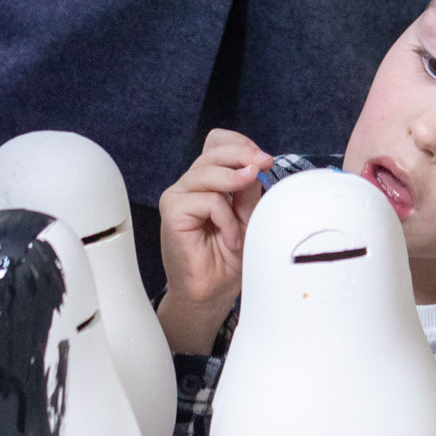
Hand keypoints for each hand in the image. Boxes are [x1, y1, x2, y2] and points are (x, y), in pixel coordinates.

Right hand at [157, 129, 264, 351]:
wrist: (212, 292)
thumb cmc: (228, 259)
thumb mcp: (248, 216)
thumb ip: (248, 190)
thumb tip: (254, 164)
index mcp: (208, 180)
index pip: (218, 142)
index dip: (241, 144)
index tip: (264, 159)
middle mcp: (191, 184)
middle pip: (214, 150)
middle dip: (243, 156)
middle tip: (263, 166)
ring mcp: (178, 195)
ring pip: (209, 171)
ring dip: (235, 190)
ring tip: (244, 219)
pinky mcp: (172, 210)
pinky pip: (207, 200)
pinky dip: (225, 218)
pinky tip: (229, 238)